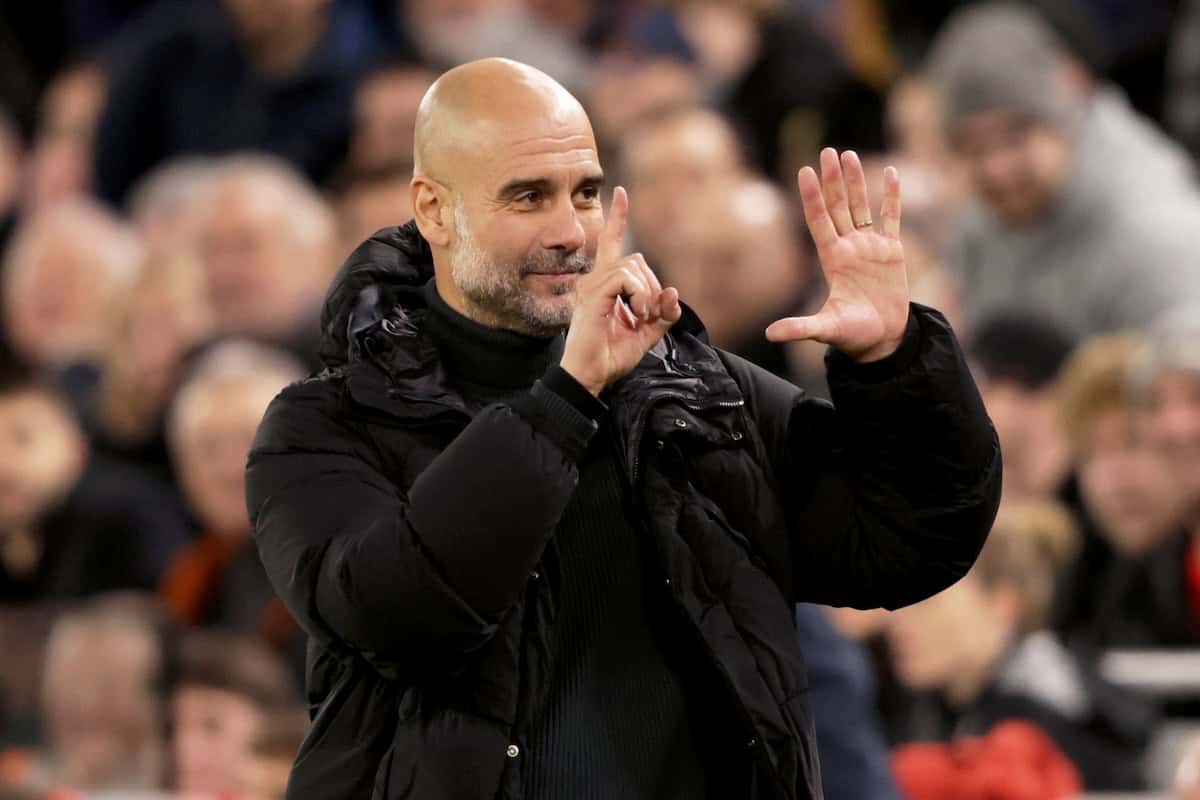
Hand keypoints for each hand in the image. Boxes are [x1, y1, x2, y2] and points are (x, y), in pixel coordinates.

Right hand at [561, 187, 681, 394]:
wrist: (589, 376)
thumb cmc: (610, 357)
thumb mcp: (646, 334)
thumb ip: (662, 313)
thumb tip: (672, 292)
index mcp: (604, 285)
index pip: (611, 243)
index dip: (617, 218)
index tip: (620, 193)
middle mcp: (594, 280)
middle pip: (635, 259)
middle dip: (651, 285)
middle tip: (649, 315)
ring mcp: (591, 285)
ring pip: (633, 266)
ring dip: (646, 293)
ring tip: (641, 318)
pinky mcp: (594, 294)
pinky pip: (625, 278)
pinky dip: (640, 295)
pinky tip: (637, 315)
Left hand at [766, 148, 908, 361]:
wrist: (882, 340)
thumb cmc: (852, 335)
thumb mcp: (825, 330)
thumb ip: (800, 328)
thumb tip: (770, 334)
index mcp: (832, 260)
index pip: (819, 221)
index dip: (812, 197)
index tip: (804, 171)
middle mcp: (848, 248)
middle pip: (838, 206)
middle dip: (833, 180)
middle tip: (827, 151)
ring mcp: (870, 247)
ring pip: (861, 206)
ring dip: (856, 182)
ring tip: (848, 154)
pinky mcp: (892, 251)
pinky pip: (891, 217)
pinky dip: (891, 196)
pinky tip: (890, 173)